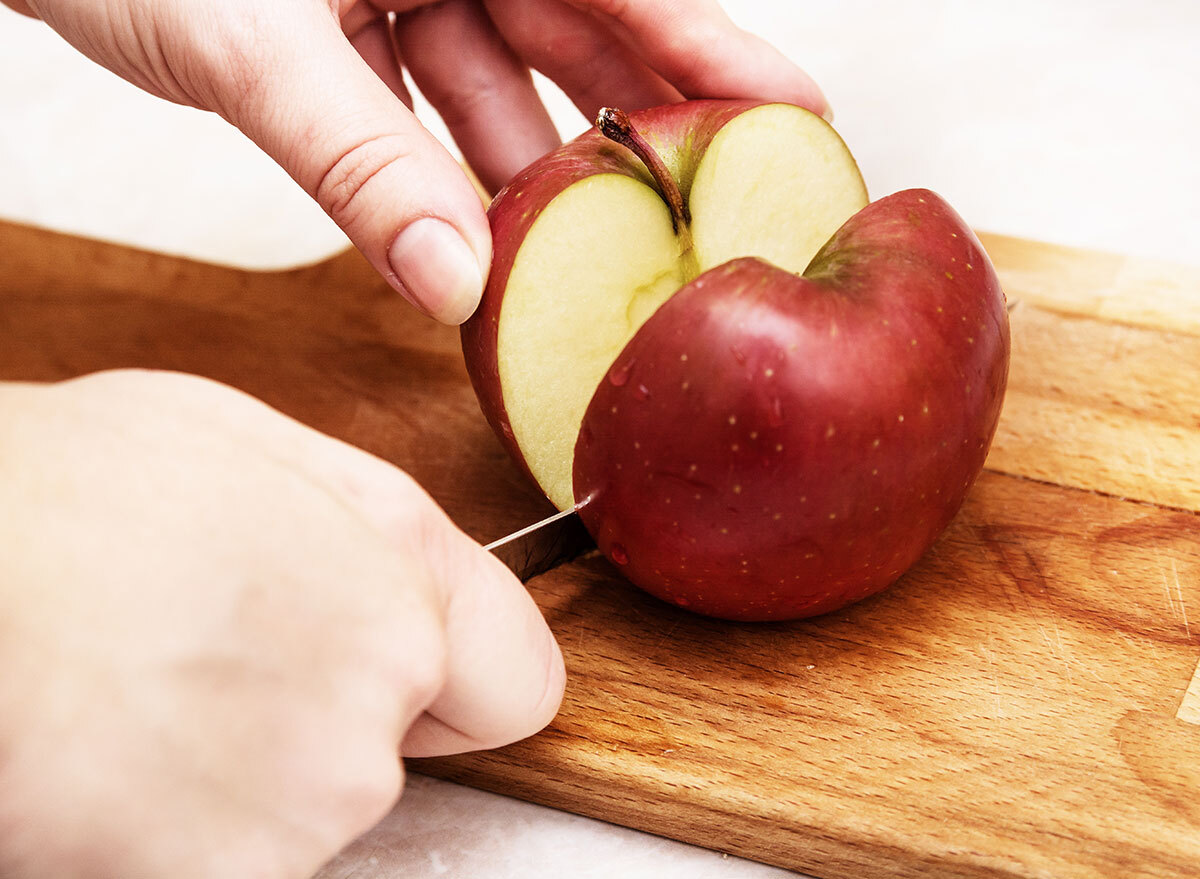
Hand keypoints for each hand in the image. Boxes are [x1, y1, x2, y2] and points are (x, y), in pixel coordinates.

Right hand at [0, 370, 563, 877]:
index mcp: (396, 590)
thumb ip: (370, 525)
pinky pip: (234, 862)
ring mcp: (294, 815)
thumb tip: (413, 585)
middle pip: (395, 747)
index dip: (461, 678)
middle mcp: (370, 713)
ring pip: (310, 809)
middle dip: (326, 712)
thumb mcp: (244, 445)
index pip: (518, 681)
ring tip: (142, 695)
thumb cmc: (53, 497)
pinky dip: (180, 834)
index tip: (410, 674)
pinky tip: (112, 760)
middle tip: (208, 653)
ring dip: (244, 772)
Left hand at [3, 0, 827, 323]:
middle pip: (579, 33)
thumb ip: (358, 166)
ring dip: (531, 169)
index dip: (717, 47)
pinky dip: (442, 168)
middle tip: (703, 211)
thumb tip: (452, 282)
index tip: (795, 114)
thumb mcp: (253, 44)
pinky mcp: (347, 22)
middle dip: (635, 127)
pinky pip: (422, 103)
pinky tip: (471, 232)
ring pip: (499, 80)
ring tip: (584, 254)